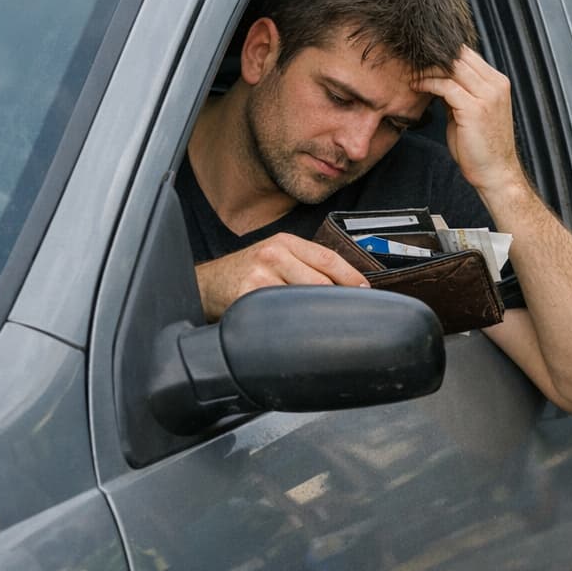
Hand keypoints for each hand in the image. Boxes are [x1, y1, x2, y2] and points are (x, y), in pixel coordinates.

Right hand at [195, 232, 368, 319]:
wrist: (206, 285)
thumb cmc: (244, 273)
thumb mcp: (274, 256)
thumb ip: (304, 264)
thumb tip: (345, 283)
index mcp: (284, 242)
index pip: (328, 258)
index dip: (350, 276)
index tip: (365, 290)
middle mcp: (273, 254)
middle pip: (320, 281)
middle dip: (336, 299)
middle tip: (347, 313)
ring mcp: (260, 276)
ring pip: (304, 299)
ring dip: (316, 314)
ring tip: (322, 323)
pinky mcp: (248, 297)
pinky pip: (282, 314)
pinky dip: (293, 323)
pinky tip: (295, 328)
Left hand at [413, 47, 526, 199]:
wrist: (495, 172)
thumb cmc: (480, 145)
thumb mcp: (470, 111)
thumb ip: (459, 92)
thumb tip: (437, 78)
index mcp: (497, 82)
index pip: (468, 54)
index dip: (443, 52)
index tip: (421, 57)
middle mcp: (496, 84)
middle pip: (460, 55)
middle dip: (433, 56)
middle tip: (411, 60)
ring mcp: (488, 95)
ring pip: (452, 66)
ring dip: (428, 68)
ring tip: (411, 73)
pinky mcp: (475, 109)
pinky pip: (446, 86)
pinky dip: (428, 83)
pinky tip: (417, 86)